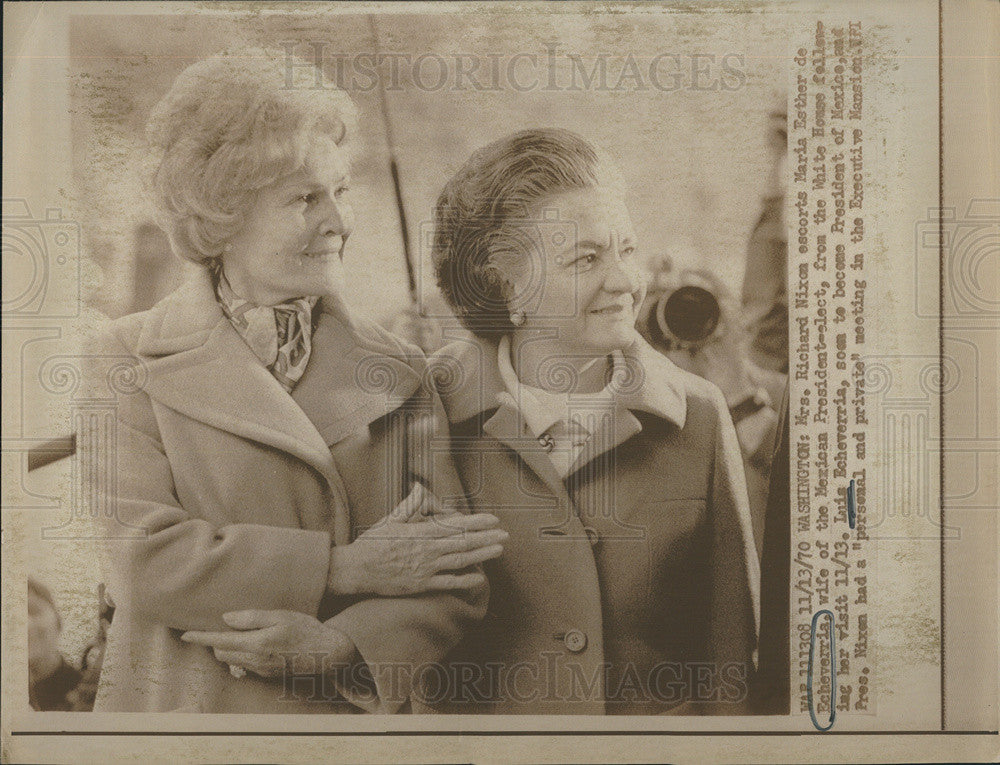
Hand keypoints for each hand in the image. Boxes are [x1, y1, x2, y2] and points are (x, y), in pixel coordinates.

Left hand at [181, 610, 355, 678]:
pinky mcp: (267, 675)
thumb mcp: (281, 616)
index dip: (201, 637)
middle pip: (222, 653)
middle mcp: (255, 660)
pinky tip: (251, 644)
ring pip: (232, 660)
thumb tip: (227, 618)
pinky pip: (245, 665)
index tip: (185, 634)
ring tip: (233, 634)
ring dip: (227, 649)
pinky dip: (241, 655)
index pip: (220, 641)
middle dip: (214, 642)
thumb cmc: (306, 630)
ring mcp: (261, 670)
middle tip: (215, 627)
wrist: (327, 654)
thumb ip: (252, 617)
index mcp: (256, 644)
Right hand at [327, 483, 506, 597]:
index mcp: (421, 532)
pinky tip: (480, 577)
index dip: (477, 522)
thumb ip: (409, 505)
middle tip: (506, 534)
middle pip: (463, 542)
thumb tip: (419, 487)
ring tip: (499, 549)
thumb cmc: (372, 544)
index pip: (455, 525)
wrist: (357, 570)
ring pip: (460, 561)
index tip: (493, 519)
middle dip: (487, 537)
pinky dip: (465, 580)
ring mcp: (426, 569)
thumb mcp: (391, 520)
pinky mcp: (422, 585)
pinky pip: (448, 583)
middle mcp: (427, 550)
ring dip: (482, 555)